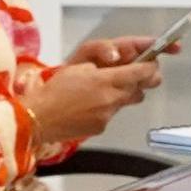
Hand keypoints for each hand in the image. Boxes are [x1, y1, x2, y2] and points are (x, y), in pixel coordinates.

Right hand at [26, 51, 162, 148]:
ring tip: (105, 89)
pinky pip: (113, 114)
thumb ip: (104, 63)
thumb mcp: (78, 66)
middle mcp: (112, 99)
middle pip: (141, 89)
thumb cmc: (54, 89)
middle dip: (141, 81)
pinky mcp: (102, 127)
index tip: (151, 63)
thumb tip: (120, 63)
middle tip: (133, 74)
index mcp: (106, 80)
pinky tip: (90, 106)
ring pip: (127, 102)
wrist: (39, 117)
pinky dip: (107, 108)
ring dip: (123, 94)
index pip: (143, 72)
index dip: (151, 67)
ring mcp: (108, 115)